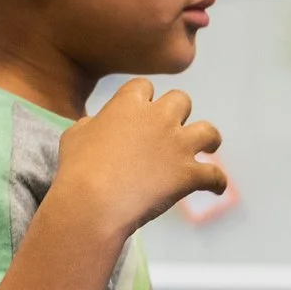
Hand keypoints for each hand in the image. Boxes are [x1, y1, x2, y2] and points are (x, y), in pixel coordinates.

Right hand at [49, 78, 224, 241]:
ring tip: (209, 147)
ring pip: (208, 131)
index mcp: (129, 105)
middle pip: (181, 100)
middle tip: (173, 128)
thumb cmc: (77, 169)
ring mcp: (178, 145)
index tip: (141, 109)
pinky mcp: (188, 173)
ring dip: (209, 138)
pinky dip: (217, 181)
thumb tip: (95, 124)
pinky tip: (216, 187)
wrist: (94, 203)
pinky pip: (214, 175)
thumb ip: (90, 124)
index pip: (143, 86)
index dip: (143, 98)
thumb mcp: (74, 136)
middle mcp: (159, 118)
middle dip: (178, 112)